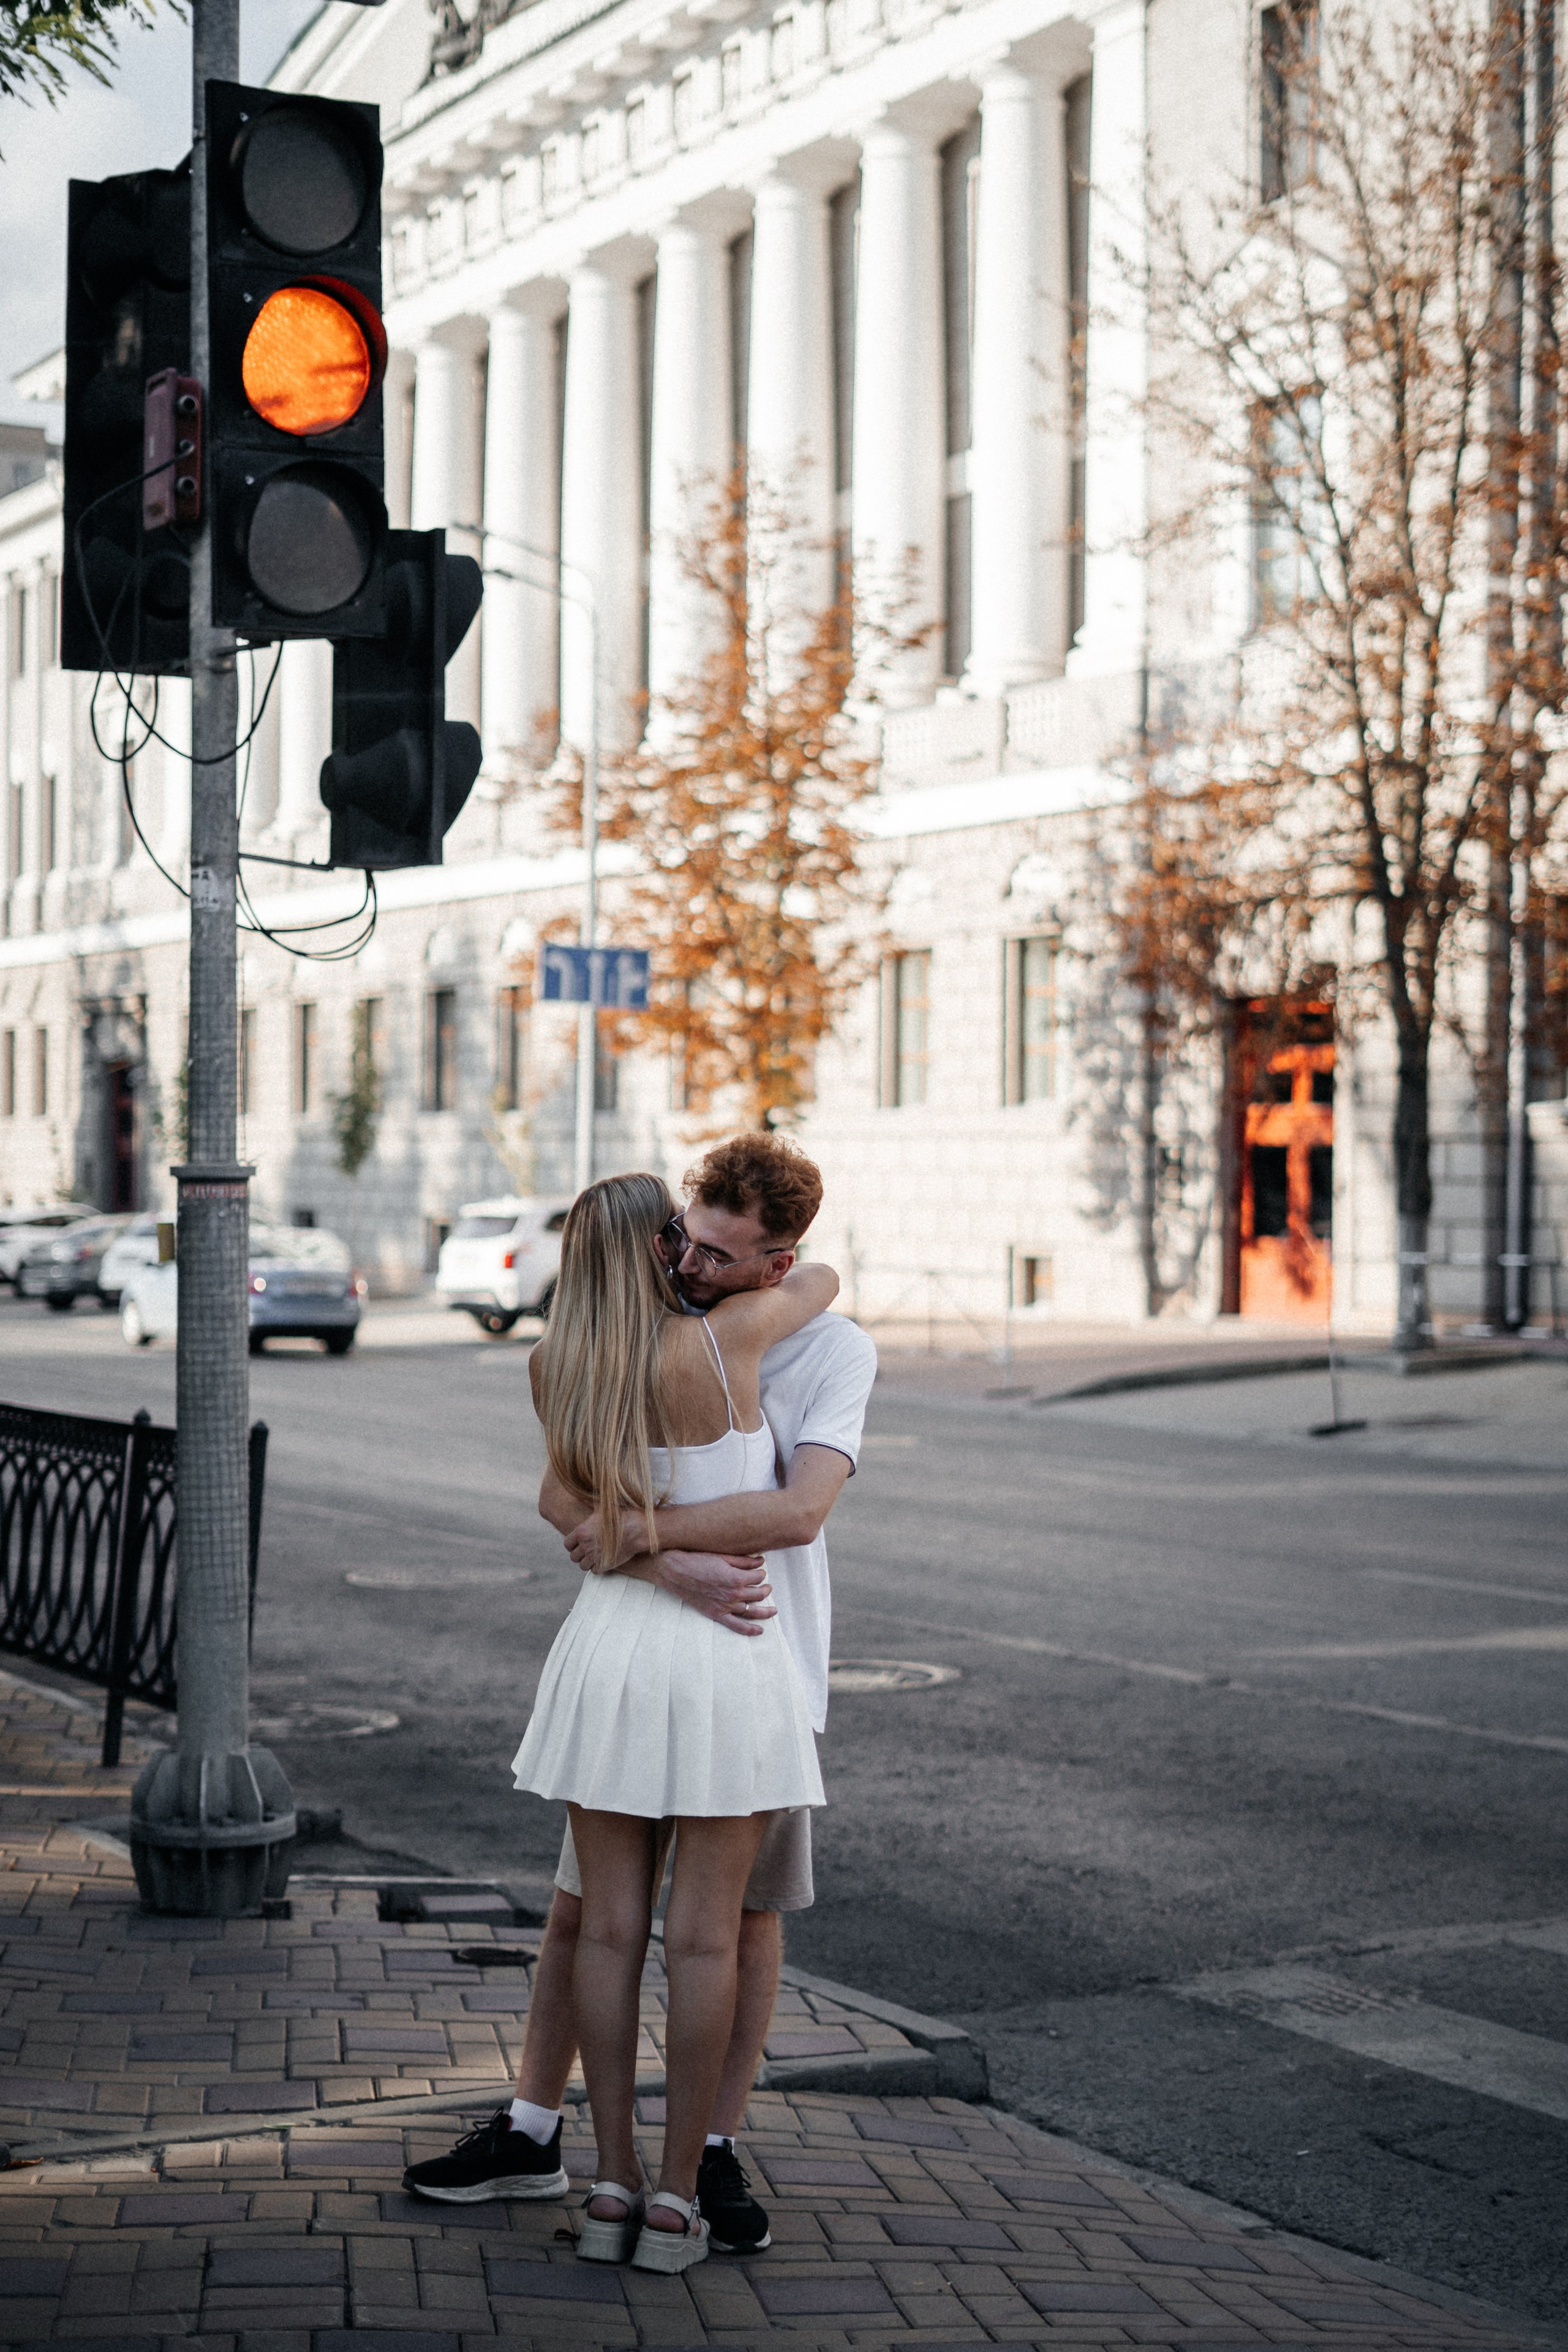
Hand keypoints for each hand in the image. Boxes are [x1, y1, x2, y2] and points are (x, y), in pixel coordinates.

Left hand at [565, 1514, 616, 1573]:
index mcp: (581, 1532)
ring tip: (597, 1556)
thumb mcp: (600, 1514)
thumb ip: (588, 1523)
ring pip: (582, 1566)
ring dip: (588, 1562)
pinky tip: (604, 1560)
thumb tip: (584, 1524)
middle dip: (580, 1555)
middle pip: (574, 1557)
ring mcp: (593, 1557)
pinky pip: (594, 1571)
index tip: (580, 1544)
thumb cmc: (620, 1518)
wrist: (635, 1529)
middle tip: (590, 1551)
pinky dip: (598, 1567)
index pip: (567, 1544)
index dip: (573, 1545)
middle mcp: (585, 1545)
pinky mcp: (604, 1565)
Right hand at [651, 1549, 775, 1634]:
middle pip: (758, 1594)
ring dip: (765, 1610)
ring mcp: (726, 1606)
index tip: (759, 1571)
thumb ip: (744, 1561)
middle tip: (768, 1587)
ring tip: (773, 1609)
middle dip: (766, 1589)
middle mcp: (734, 1594)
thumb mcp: (723, 1556)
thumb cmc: (698, 1560)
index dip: (761, 1573)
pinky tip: (760, 1630)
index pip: (758, 1577)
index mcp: (736, 1578)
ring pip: (752, 1611)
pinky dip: (750, 1630)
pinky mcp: (717, 1614)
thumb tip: (761, 1561)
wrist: (676, 1571)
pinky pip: (737, 1626)